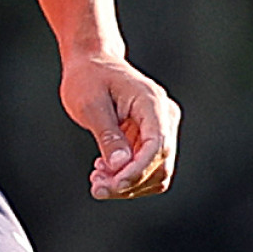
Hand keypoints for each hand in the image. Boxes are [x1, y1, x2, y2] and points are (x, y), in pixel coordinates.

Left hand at [61, 53, 179, 200]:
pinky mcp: (151, 137)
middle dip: (130, 183)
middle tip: (97, 187)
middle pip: (160, 165)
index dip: (137, 171)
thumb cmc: (88, 78)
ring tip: (97, 179)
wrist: (92, 63)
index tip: (112, 186)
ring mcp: (161, 128)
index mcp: (152, 102)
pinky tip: (103, 171)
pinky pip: (147, 167)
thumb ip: (108, 135)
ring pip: (156, 172)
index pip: (157, 146)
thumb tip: (121, 166)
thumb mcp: (90, 105)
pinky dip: (127, 177)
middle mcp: (164, 116)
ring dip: (128, 184)